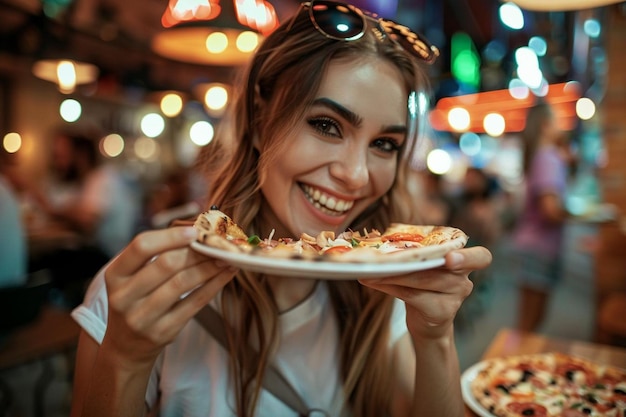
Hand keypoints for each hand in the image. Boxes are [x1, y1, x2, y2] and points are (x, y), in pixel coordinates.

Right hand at [101, 226, 236, 369]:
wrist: (126, 347)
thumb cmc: (135, 301)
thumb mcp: (131, 278)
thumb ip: (154, 255)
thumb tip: (196, 231)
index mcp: (115, 275)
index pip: (141, 246)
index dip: (170, 236)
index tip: (195, 231)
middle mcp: (124, 297)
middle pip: (166, 264)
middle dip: (196, 251)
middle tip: (216, 244)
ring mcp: (143, 317)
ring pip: (182, 283)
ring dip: (208, 267)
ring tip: (225, 257)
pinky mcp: (163, 332)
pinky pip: (194, 303)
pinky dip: (214, 285)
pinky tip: (225, 274)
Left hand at [359, 246, 491, 338]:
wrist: (429, 323)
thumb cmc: (426, 286)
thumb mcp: (428, 267)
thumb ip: (420, 253)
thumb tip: (382, 240)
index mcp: (464, 261)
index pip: (482, 257)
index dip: (468, 257)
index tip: (450, 257)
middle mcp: (464, 280)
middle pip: (442, 268)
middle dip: (416, 263)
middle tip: (399, 261)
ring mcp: (454, 299)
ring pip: (422, 281)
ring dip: (393, 274)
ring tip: (371, 271)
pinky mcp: (439, 313)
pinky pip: (410, 295)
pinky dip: (388, 286)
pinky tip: (372, 281)